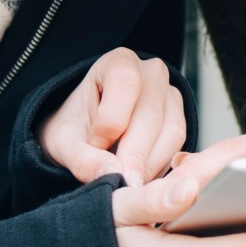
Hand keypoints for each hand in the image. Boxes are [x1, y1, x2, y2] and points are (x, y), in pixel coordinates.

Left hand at [39, 48, 185, 186]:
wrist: (87, 133)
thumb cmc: (74, 129)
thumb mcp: (65, 143)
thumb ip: (83, 159)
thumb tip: (111, 175)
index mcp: (118, 63)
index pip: (125, 83)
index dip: (109, 121)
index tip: (94, 146)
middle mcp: (151, 73)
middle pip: (150, 114)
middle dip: (134, 154)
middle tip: (120, 184)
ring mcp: (170, 95)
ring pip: (170, 132)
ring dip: (149, 164)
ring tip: (126, 182)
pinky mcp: (180, 119)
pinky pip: (178, 146)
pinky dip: (160, 167)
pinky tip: (139, 177)